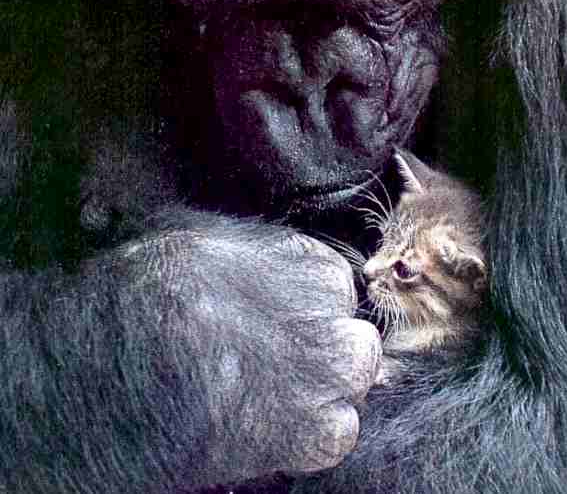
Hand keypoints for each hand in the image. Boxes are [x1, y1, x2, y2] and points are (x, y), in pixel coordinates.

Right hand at [122, 212, 381, 484]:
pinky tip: (271, 423)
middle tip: (281, 358)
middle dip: (325, 343)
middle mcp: (322, 313)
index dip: (309, 304)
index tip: (286, 319)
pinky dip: (315, 432)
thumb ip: (261, 253)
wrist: (102, 368)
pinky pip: (342, 430)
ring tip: (275, 390)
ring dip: (327, 385)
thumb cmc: (143, 296)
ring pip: (357, 375)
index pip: (335, 280)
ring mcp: (321, 373)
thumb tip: (290, 261)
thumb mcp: (201, 241)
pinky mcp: (308, 432)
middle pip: (352, 330)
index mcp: (300, 262)